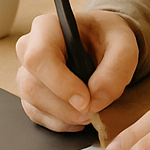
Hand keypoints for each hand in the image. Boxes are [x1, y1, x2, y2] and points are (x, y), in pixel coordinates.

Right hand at [16, 8, 138, 130]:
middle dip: (66, 106)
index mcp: (47, 27)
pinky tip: (80, 114)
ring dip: (65, 116)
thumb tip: (96, 100)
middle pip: (32, 85)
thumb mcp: (124, 45)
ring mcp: (26, 73)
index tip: (85, 100)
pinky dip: (62, 122)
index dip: (60, 83)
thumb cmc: (108, 38)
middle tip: (93, 110)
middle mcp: (29, 48)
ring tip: (91, 110)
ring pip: (33, 103)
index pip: (39, 57)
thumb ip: (117, 69)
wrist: (104, 46)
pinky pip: (37, 115)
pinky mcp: (29, 94)